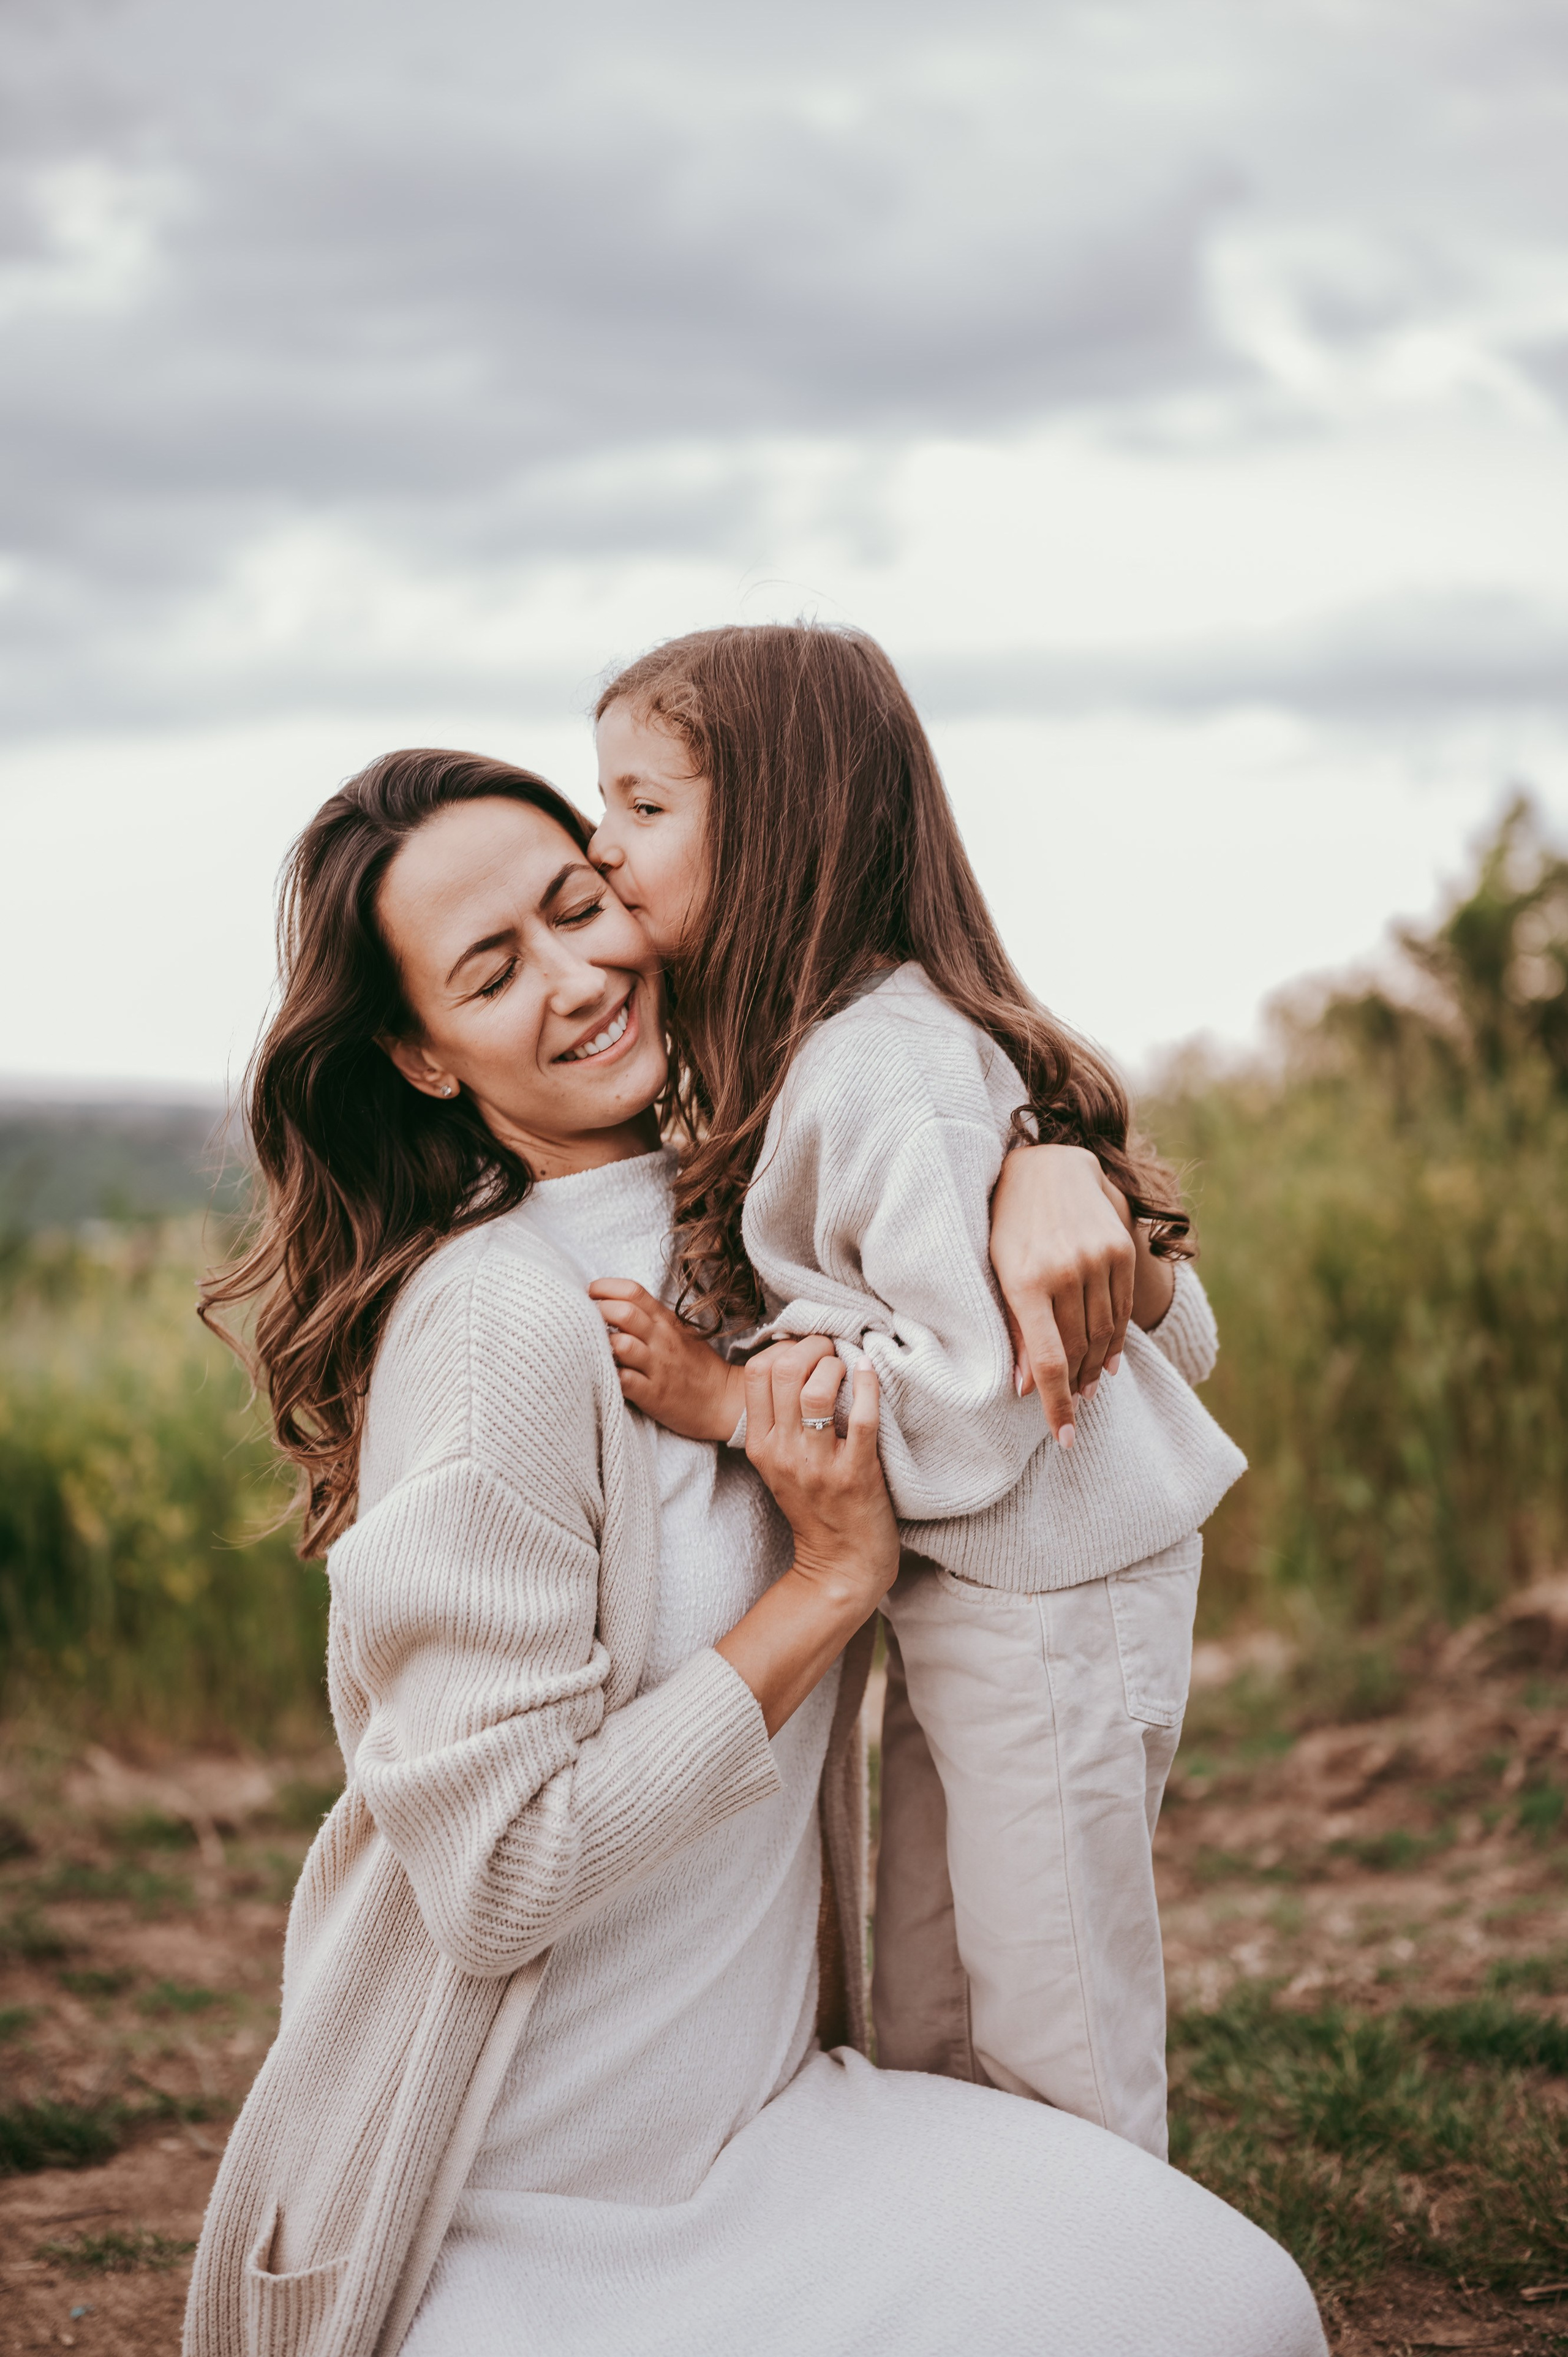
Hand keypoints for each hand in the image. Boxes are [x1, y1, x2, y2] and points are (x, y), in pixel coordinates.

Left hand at [588, 1279, 744, 1441]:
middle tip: (581, 1320)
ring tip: (589, 1347)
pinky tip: (600, 1375)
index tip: (589, 1294)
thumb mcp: (678, 1333)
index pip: (633, 1291)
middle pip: (623, 1312)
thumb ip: (650, 1318)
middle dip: (596, 1311)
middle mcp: (662, 1340)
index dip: (605, 1288)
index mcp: (666, 1321)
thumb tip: (614, 1305)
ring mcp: (658, 1367)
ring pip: (621, 1345)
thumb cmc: (696, 1366)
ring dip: (600, 1344)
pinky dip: (608, 1376)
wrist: (725, 1401)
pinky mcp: (654, 1395)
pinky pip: (624, 1381)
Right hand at [741, 1340, 897, 1608]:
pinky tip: (869, 1371)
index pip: (756, 1374)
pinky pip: (863, 1418)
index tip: (804, 1348)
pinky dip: (869, 1386)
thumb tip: (792, 1364)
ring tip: (846, 1367)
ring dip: (835, 1365)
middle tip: (829, 1349)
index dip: (783, 1347)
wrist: (841, 1564)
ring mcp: (818, 1465)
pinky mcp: (855, 1474)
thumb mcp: (778, 1465)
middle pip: (783, 1372)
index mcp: (761, 1446)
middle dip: (811, 1347)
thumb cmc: (816, 1508)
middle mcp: (783, 1453)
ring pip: (817, 1391)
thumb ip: (777, 1422)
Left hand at [988, 1143, 1136, 1446]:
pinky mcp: (1120, 1250)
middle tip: (1069, 1410)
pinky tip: (1108, 1363)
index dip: (1056, 1404)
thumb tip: (1027, 1388)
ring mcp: (1097, 1259)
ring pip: (1103, 1334)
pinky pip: (1121, 1309)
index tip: (1064, 1437)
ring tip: (1086, 1390)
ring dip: (1094, 1369)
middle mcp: (1065, 1270)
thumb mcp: (997, 1273)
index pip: (1049, 1359)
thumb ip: (1015, 1330)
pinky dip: (1115, 1341)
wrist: (1047, 1166)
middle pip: (1079, 1351)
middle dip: (1073, 1388)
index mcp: (1025, 1281)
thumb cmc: (1006, 1224)